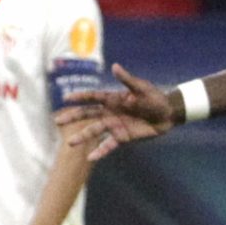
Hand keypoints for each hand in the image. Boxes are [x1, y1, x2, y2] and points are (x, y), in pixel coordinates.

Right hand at [55, 63, 182, 160]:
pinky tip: (90, 157)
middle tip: (58, 121)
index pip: (93, 98)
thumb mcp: (142, 88)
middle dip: (74, 117)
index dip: (80, 97)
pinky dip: (100, 151)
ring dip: (83, 137)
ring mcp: (114, 126)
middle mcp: (110, 112)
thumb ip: (127, 80)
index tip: (65, 98)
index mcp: (113, 99)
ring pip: (95, 131)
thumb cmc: (154, 98)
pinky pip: (109, 145)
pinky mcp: (122, 137)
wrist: (167, 115)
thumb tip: (115, 66)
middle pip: (88, 115)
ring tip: (70, 143)